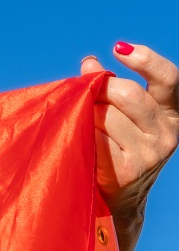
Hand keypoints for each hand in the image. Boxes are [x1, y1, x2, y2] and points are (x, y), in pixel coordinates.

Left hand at [81, 42, 178, 214]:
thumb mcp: (118, 115)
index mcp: (169, 114)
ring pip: (104, 114)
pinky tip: (82, 145)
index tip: (118, 48)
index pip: (169, 78)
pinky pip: (93, 137)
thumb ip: (108, 87)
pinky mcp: (127, 170)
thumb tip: (90, 61)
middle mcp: (167, 134)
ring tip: (84, 128)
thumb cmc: (111, 147)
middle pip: (125, 92)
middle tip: (85, 100)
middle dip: (98, 90)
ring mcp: (150, 154)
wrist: (113, 202)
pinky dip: (80, 135)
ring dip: (85, 114)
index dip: (146, 59)